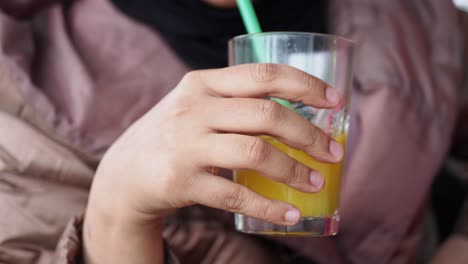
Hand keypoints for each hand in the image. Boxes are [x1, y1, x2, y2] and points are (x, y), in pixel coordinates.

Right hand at [83, 64, 342, 262]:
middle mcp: (194, 109)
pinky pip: (236, 195)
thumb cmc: (174, 136)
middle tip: (333, 153)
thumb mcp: (196, 106)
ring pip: (255, 153)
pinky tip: (290, 214)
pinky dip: (269, 207)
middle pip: (266, 115)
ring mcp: (186, 146)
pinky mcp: (181, 182)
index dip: (306, 85)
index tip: (335, 101)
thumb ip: (236, 104)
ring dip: (294, 171)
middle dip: (309, 135)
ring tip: (316, 183)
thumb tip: (300, 118)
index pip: (263, 75)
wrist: (125, 174)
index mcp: (203, 84)